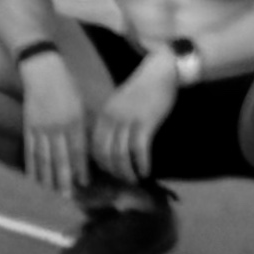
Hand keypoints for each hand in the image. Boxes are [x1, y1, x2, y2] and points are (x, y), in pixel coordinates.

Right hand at [16, 47, 88, 199]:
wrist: (42, 69)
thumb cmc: (66, 85)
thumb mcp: (80, 104)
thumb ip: (82, 126)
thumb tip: (87, 148)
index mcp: (74, 120)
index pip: (78, 150)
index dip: (80, 168)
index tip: (83, 183)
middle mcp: (58, 126)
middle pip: (60, 158)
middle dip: (63, 179)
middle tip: (66, 197)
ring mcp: (41, 127)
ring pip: (44, 157)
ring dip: (47, 177)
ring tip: (50, 192)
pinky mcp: (28, 125)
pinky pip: (30, 149)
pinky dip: (32, 165)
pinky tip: (33, 178)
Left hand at [90, 53, 181, 185]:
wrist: (159, 72)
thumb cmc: (141, 90)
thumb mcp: (119, 105)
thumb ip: (112, 124)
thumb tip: (111, 150)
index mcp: (103, 115)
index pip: (94, 147)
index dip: (100, 165)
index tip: (110, 174)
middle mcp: (112, 118)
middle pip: (105, 154)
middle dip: (113, 172)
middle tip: (123, 181)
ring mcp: (128, 120)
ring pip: (121, 155)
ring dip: (127, 172)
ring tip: (134, 179)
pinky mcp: (145, 122)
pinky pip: (139, 150)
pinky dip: (142, 164)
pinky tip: (146, 171)